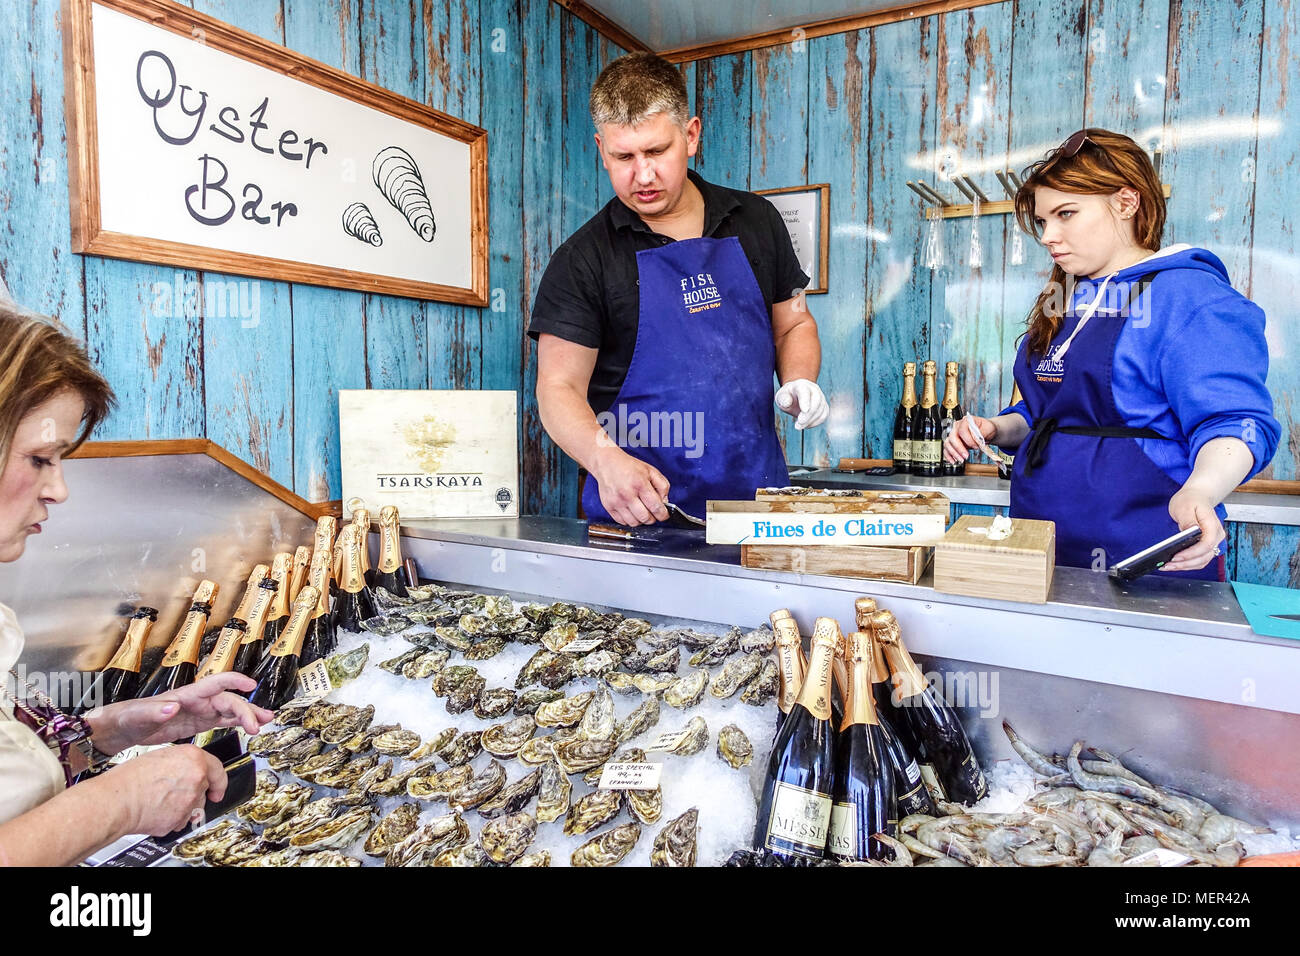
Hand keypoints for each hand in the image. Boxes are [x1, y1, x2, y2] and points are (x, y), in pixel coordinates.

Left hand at [86, 672, 274, 753]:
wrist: (115, 731)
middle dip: (246, 710)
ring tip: (265, 721)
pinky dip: (236, 723)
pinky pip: (220, 721)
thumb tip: (173, 707)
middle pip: (228, 700)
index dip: (234, 682)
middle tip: (259, 725)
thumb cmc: (123, 718)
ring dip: (247, 715)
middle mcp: (195, 701)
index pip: (215, 683)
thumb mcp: (136, 715)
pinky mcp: (194, 724)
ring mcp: (196, 712)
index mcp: (185, 695)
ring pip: (228, 710)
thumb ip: (154, 711)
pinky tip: (248, 727)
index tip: (250, 686)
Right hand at [93, 745, 226, 836]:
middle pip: (204, 788)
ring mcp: (191, 800)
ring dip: (183, 806)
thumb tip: (185, 770)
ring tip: (160, 801)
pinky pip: (183, 820)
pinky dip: (173, 819)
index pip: (218, 769)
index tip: (218, 789)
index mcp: (193, 758)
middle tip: (173, 793)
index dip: (219, 781)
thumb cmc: (129, 779)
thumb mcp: (160, 757)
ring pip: (195, 806)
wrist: (116, 801)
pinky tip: (158, 811)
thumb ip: (181, 763)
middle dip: (193, 793)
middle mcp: (196, 778)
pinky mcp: (182, 818)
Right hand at [592, 446, 670, 525]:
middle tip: (653, 513)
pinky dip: (629, 520)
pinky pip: (622, 522)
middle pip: (645, 518)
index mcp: (640, 484)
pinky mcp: (608, 506)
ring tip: (641, 512)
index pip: (655, 507)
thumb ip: (663, 486)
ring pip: (634, 523)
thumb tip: (665, 502)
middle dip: (652, 518)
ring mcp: (617, 502)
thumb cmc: (629, 467)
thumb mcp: (651, 471)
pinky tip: (631, 512)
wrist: (607, 463)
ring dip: (641, 520)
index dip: (663, 515)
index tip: (664, 515)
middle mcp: (627, 494)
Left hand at [774, 379, 828, 428]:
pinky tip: (805, 425)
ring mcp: (821, 397)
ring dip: (810, 421)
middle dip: (808, 415)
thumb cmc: (787, 397)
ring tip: (798, 426)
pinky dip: (814, 423)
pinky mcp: (824, 407)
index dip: (805, 400)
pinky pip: (823, 416)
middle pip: (816, 401)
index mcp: (801, 385)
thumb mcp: (781, 397)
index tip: (804, 410)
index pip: (805, 391)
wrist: (795, 396)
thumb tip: (787, 403)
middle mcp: (814, 389)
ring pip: (821, 410)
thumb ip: (783, 399)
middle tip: (798, 425)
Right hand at [944, 414, 995, 463]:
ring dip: (954, 453)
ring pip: (948, 444)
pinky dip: (949, 456)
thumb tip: (976, 440)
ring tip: (961, 459)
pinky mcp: (952, 443)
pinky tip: (953, 460)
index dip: (968, 440)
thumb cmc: (986, 428)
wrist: (986, 431)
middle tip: (966, 456)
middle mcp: (957, 427)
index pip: (962, 430)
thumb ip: (981, 434)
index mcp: (965, 421)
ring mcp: (953, 435)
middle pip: (953, 437)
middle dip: (959, 448)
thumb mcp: (988, 428)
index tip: (976, 446)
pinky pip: (946, 449)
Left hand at [1162, 486, 1226, 571]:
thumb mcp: (1185, 507)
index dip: (1191, 553)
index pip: (1206, 544)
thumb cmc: (1191, 500)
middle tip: (1167, 565)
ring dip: (1185, 566)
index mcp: (1212, 525)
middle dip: (1185, 563)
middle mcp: (1216, 536)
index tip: (1176, 556)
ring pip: (1201, 561)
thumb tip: (1189, 532)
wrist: (1196, 497)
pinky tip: (1173, 564)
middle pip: (1204, 556)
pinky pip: (1198, 560)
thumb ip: (1188, 520)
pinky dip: (1186, 564)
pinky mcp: (1205, 547)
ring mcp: (1212, 543)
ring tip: (1167, 566)